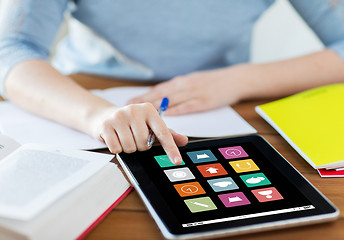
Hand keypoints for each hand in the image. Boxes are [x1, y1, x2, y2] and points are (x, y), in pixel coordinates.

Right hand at [94, 103, 187, 163]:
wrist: (105, 115)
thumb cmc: (132, 122)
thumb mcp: (150, 125)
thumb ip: (167, 133)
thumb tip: (184, 140)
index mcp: (149, 110)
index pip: (163, 132)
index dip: (171, 148)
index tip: (177, 160)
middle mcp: (135, 110)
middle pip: (144, 143)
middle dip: (140, 146)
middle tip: (135, 138)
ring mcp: (119, 116)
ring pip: (130, 147)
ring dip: (129, 148)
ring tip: (125, 137)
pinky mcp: (106, 125)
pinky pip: (116, 148)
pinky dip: (117, 148)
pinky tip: (116, 138)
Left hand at [128, 64, 253, 114]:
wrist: (236, 79)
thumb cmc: (214, 81)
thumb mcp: (195, 80)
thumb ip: (180, 88)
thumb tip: (164, 96)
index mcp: (182, 81)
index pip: (159, 89)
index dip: (144, 95)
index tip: (131, 101)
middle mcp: (185, 85)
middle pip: (161, 94)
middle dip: (144, 101)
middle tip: (129, 108)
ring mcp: (195, 93)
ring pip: (171, 100)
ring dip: (155, 107)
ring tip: (142, 113)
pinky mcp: (205, 101)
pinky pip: (188, 106)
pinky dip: (177, 110)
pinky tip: (167, 115)